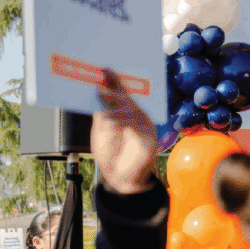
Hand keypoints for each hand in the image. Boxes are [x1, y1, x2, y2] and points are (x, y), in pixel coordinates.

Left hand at [91, 69, 157, 194]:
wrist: (120, 178)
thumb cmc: (111, 155)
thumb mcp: (100, 133)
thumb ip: (102, 116)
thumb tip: (102, 100)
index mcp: (123, 113)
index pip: (120, 93)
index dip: (114, 81)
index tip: (105, 70)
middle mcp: (135, 116)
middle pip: (126, 98)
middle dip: (115, 91)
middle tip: (103, 84)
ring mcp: (144, 125)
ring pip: (130, 110)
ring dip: (115, 110)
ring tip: (105, 112)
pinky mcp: (149, 136)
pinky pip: (136, 125)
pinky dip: (123, 123)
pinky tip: (113, 124)